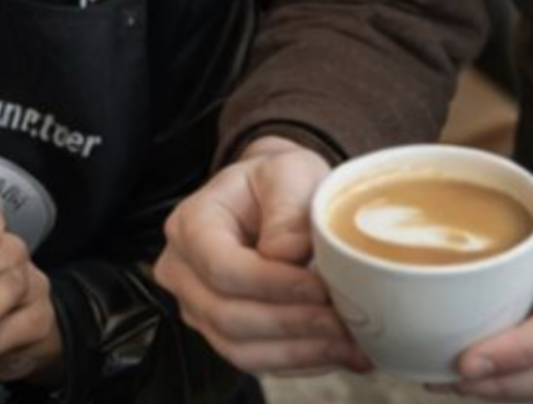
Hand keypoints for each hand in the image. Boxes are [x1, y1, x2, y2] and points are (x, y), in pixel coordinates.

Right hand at [156, 136, 370, 373]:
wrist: (278, 198)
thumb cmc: (280, 182)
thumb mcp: (289, 172)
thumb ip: (286, 207)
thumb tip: (285, 254)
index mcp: (192, 223)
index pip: (220, 267)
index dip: (271, 284)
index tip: (319, 286)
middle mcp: (183, 270)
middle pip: (228, 315)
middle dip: (291, 322)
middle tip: (342, 318)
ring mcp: (198, 306)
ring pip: (240, 348)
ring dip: (299, 350)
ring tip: (349, 341)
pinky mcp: (223, 333)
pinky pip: (256, 360)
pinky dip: (300, 360)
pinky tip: (339, 350)